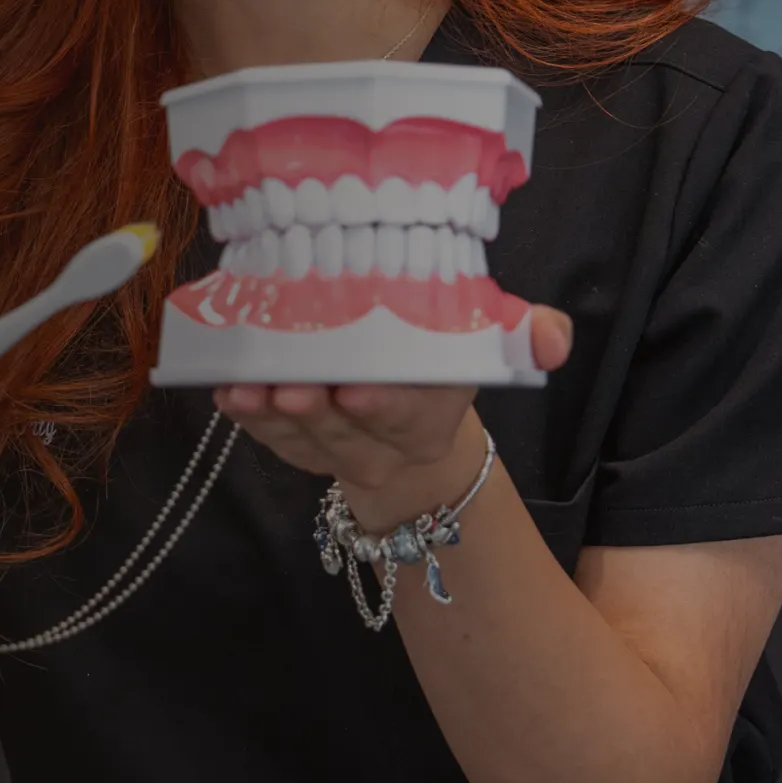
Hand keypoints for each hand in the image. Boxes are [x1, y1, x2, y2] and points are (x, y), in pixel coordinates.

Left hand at [211, 306, 574, 526]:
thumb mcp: (490, 347)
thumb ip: (531, 336)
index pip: (410, 414)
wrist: (413, 425)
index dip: (383, 407)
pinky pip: (269, 437)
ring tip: (246, 387)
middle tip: (290, 387)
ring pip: (301, 438)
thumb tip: (556, 337)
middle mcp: (385, 441)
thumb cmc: (443, 369)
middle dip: (316, 413)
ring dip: (270, 415)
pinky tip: (225, 391)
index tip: (357, 391)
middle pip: (347, 432)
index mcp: (434, 414)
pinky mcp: (298, 444)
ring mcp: (336, 447)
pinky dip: (245, 418)